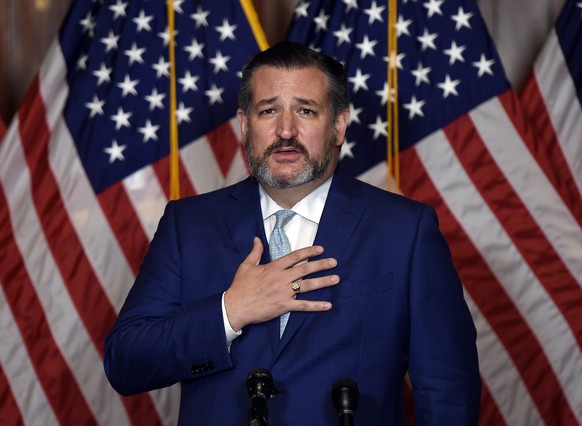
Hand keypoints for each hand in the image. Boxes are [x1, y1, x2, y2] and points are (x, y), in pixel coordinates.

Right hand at [224, 237, 339, 331]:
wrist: (236, 306)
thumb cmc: (240, 286)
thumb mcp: (246, 265)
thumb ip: (255, 252)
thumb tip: (257, 238)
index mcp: (274, 268)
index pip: (295, 257)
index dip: (309, 252)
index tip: (320, 249)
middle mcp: (282, 278)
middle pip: (305, 270)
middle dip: (321, 265)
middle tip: (334, 262)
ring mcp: (284, 293)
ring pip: (307, 286)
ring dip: (323, 282)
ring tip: (336, 279)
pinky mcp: (284, 306)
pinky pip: (303, 306)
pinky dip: (316, 306)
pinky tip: (328, 305)